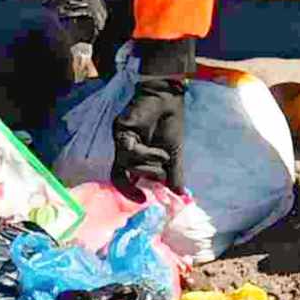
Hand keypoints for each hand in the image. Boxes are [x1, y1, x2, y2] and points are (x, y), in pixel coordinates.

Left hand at [110, 51, 189, 191]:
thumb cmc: (170, 124)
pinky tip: (159, 152)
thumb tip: (179, 194)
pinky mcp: (121, 131)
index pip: (124, 179)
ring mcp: (121, 141)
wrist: (168, 100)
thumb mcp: (174, 154)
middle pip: (121, 176)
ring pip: (126, 165)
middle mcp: (124, 150)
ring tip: (164, 156)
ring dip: (148, 166)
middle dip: (146, 176)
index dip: (130, 192)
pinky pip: (129, 152)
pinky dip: (146, 155)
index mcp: (134, 157)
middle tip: (162, 172)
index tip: (143, 199)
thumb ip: (174, 174)